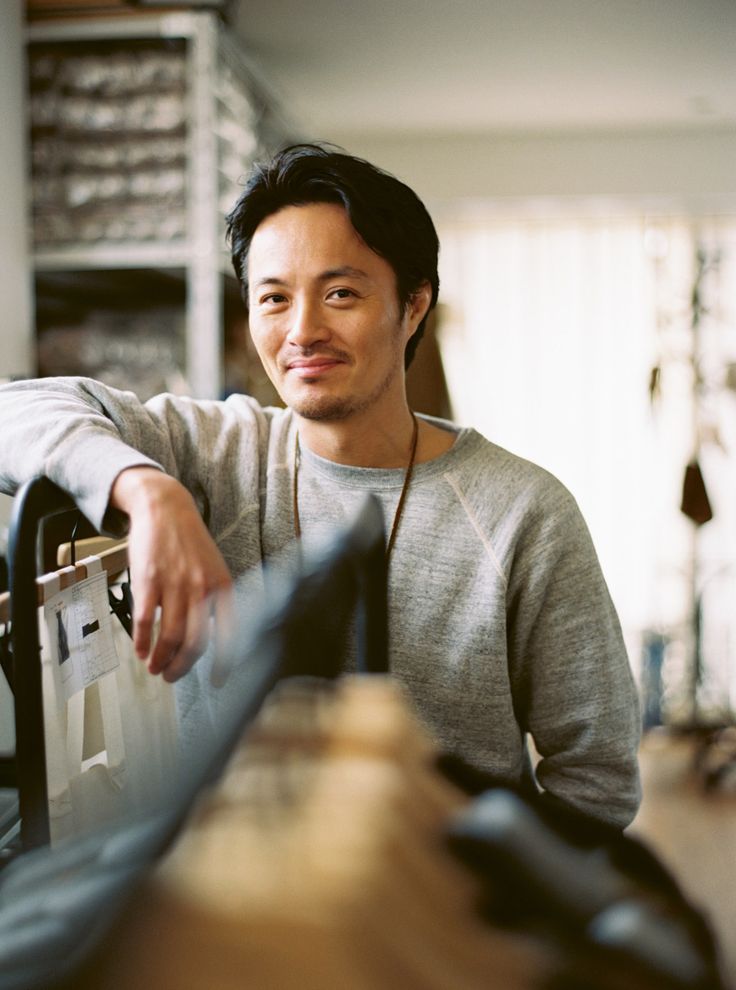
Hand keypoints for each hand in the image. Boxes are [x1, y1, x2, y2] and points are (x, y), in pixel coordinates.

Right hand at [110, 467, 232, 681]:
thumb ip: (216, 599)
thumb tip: (214, 637)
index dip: (225, 662)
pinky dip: (142, 642)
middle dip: (183, 667)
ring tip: (156, 667)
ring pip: (171, 637)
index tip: (217, 681)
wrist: (165, 508)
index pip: (230, 633)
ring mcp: (175, 585)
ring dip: (162, 659)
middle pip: (196, 642)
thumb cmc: (190, 541)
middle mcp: (202, 588)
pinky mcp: (148, 581)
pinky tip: (141, 650)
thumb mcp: (214, 567)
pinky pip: (146, 621)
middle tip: (173, 676)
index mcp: (223, 586)